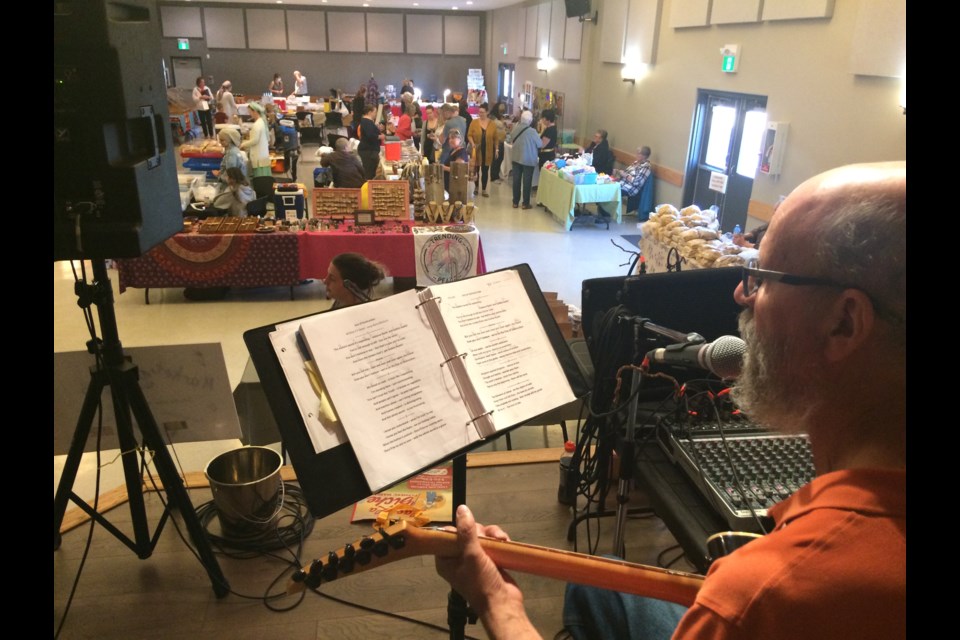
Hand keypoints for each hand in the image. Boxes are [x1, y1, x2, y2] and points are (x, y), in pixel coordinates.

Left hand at [436, 505, 535, 636]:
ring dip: (492, 534)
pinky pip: (491, 542)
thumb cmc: (482, 583)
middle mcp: (458, 558)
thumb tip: (462, 509)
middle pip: (466, 532)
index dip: (458, 527)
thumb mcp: (472, 555)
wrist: (503, 604)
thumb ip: (466, 531)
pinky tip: (505, 541)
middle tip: (485, 539)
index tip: (468, 527)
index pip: (446, 535)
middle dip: (479, 532)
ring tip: (500, 539)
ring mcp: (474, 559)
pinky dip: (498, 540)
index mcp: (446, 560)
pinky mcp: (489, 560)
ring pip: (481, 535)